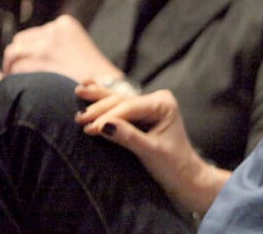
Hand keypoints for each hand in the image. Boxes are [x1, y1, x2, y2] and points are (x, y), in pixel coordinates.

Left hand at [2, 15, 122, 81]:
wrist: (106, 86)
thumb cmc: (91, 72)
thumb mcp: (76, 46)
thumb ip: (54, 43)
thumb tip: (24, 49)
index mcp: (65, 23)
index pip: (33, 34)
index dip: (29, 51)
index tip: (34, 63)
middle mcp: (55, 29)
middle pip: (20, 41)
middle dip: (18, 57)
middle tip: (21, 72)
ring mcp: (48, 45)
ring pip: (14, 53)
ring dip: (13, 68)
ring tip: (19, 80)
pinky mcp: (41, 61)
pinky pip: (17, 68)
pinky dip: (17, 78)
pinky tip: (27, 86)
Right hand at [75, 81, 228, 214]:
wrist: (184, 175)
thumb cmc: (172, 164)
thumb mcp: (151, 152)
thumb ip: (128, 137)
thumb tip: (102, 126)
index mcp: (163, 103)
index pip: (130, 107)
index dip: (108, 117)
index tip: (88, 129)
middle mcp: (156, 99)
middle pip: (122, 101)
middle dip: (99, 108)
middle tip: (78, 118)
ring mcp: (148, 104)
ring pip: (118, 100)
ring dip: (97, 99)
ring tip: (78, 91)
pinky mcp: (140, 112)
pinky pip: (118, 106)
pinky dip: (103, 100)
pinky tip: (89, 87)